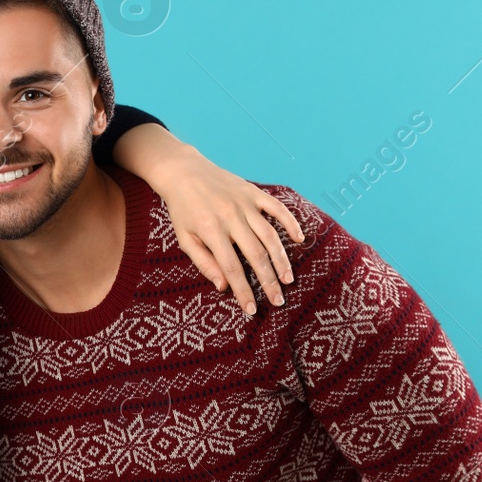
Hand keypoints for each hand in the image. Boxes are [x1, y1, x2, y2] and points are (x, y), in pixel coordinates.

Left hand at [112, 126, 304, 316]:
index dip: (243, 290)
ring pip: (270, 235)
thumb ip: (203, 262)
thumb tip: (223, 286)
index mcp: (210, 230)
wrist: (183, 171)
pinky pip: (277, 208)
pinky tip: (299, 239)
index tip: (252, 309)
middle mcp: (230, 216)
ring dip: (281, 259)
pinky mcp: (253, 192)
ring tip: (287, 279)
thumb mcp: (184, 238)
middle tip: (278, 300)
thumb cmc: (182, 209)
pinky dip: (290, 222)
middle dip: (268, 281)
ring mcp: (244, 203)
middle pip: (255, 255)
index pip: (231, 268)